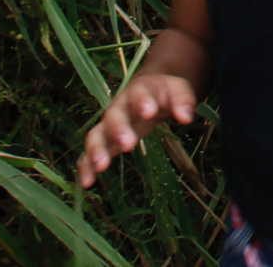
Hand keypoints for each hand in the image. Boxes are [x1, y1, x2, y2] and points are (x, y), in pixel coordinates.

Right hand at [78, 74, 196, 187]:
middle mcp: (119, 107)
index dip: (143, 101)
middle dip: (119, 128)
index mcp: (138, 90)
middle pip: (114, 116)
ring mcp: (108, 125)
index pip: (139, 93)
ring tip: (102, 166)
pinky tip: (87, 182)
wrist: (147, 91)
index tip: (149, 111)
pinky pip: (89, 153)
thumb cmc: (162, 93)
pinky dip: (85, 166)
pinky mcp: (104, 142)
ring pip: (96, 135)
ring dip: (97, 150)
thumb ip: (182, 99)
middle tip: (128, 143)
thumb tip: (187, 117)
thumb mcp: (177, 89)